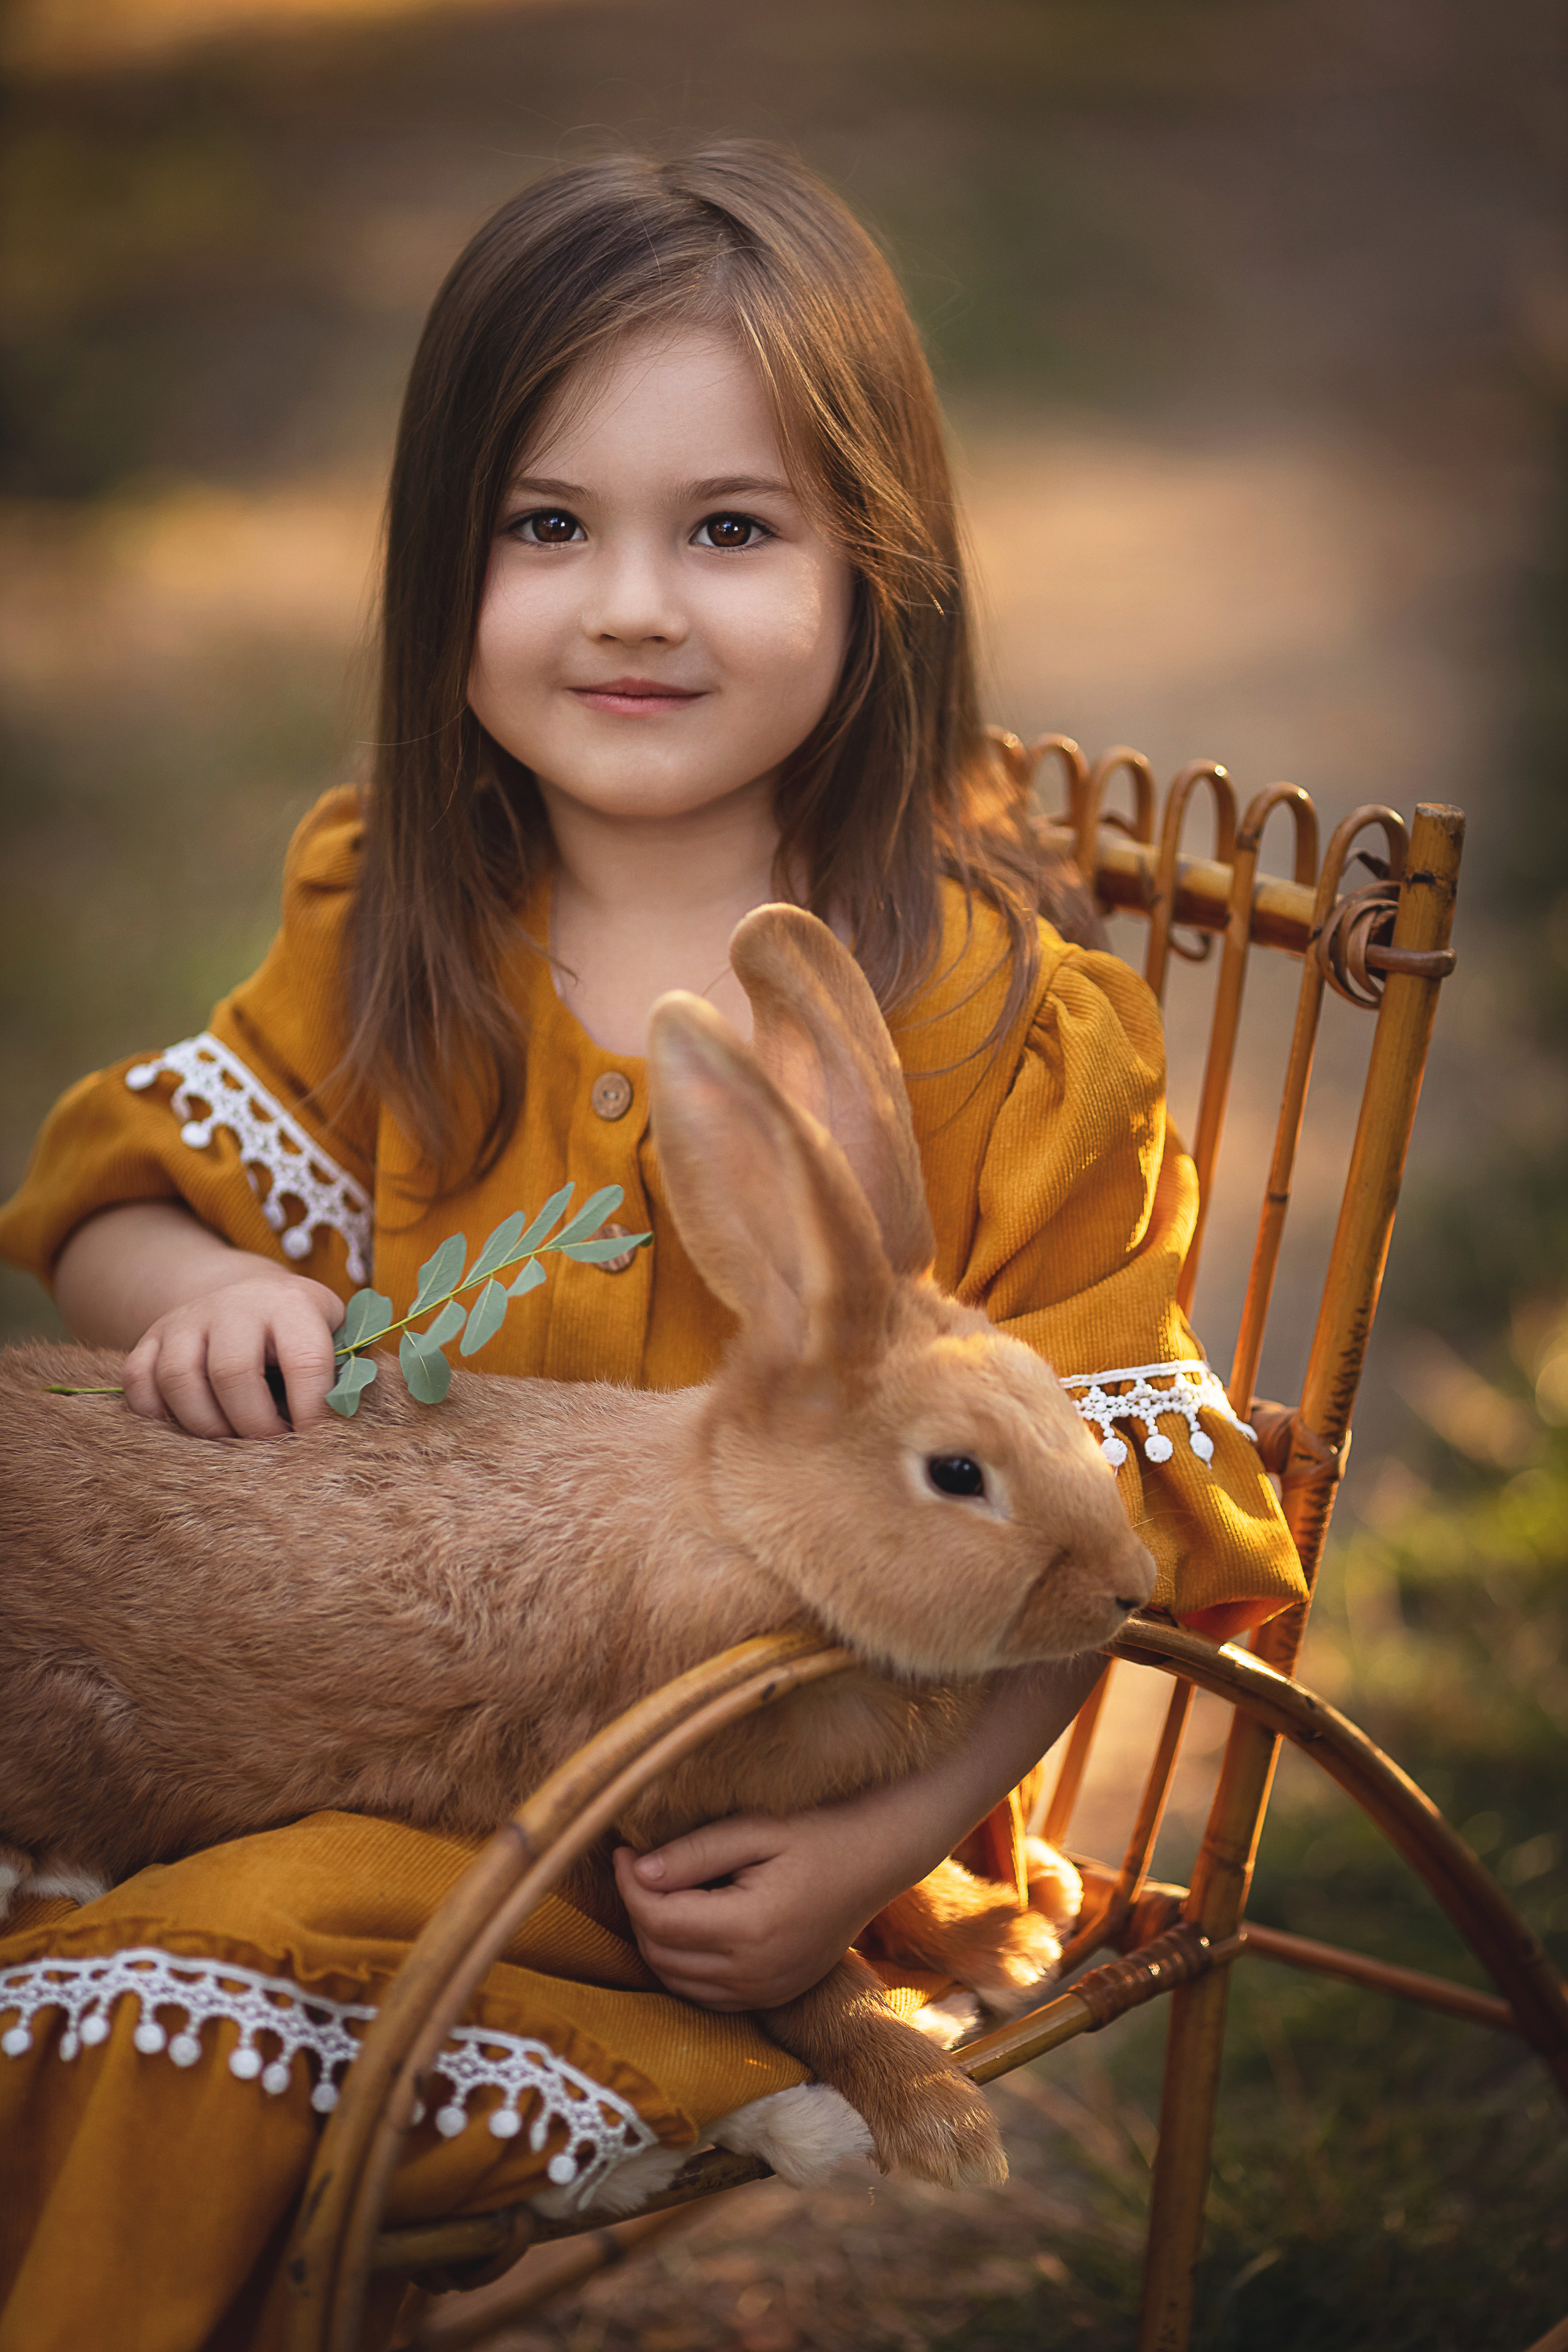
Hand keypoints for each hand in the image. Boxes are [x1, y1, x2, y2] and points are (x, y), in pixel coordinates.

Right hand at [122, 1268, 344, 1439]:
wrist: (246, 1296)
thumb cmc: (300, 1331)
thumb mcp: (334, 1335)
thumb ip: (344, 1373)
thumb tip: (346, 1419)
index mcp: (291, 1304)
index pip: (305, 1360)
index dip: (312, 1409)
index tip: (315, 1441)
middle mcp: (234, 1305)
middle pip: (233, 1372)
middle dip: (254, 1425)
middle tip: (271, 1448)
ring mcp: (186, 1320)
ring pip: (179, 1379)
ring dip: (206, 1426)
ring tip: (231, 1444)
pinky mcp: (151, 1339)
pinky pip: (139, 1382)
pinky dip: (156, 1415)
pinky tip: (186, 1430)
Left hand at [614, 1801, 919, 2011]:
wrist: (874, 1862)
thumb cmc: (815, 1833)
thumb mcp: (755, 1829)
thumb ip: (693, 1854)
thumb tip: (636, 1871)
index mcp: (750, 1928)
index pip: (659, 1921)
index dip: (628, 1886)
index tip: (623, 1850)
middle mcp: (755, 1973)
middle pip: (660, 1955)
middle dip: (637, 1911)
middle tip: (638, 1867)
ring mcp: (764, 1992)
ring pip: (675, 1981)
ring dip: (655, 1940)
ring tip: (660, 1892)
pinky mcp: (770, 1998)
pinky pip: (703, 1996)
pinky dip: (681, 1966)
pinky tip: (687, 1926)